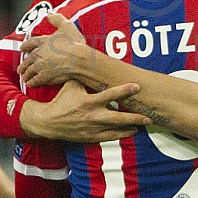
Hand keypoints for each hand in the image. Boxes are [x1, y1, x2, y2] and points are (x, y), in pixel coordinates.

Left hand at [20, 12, 87, 86]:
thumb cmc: (74, 43)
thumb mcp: (67, 26)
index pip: (30, 43)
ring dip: (26, 74)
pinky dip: (31, 82)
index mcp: (42, 41)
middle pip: (27, 60)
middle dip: (23, 64)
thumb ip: (57, 19)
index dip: (25, 46)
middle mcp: (38, 54)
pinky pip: (33, 81)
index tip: (21, 48)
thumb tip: (50, 13)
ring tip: (25, 77)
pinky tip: (31, 83)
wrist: (78, 60)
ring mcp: (39, 66)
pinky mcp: (43, 77)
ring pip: (28, 71)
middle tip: (21, 68)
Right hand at [21, 80, 150, 141]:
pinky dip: (121, 135)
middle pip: (118, 118)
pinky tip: (131, 132)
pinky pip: (109, 137)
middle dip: (134, 117)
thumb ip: (84, 76)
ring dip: (131, 127)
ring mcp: (92, 129)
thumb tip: (93, 61)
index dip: (124, 90)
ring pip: (116, 130)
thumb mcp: (71, 85)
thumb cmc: (61, 100)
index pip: (109, 95)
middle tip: (148, 115)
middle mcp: (92, 116)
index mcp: (88, 102)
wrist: (48, 122)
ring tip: (144, 124)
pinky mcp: (91, 137)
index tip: (137, 86)